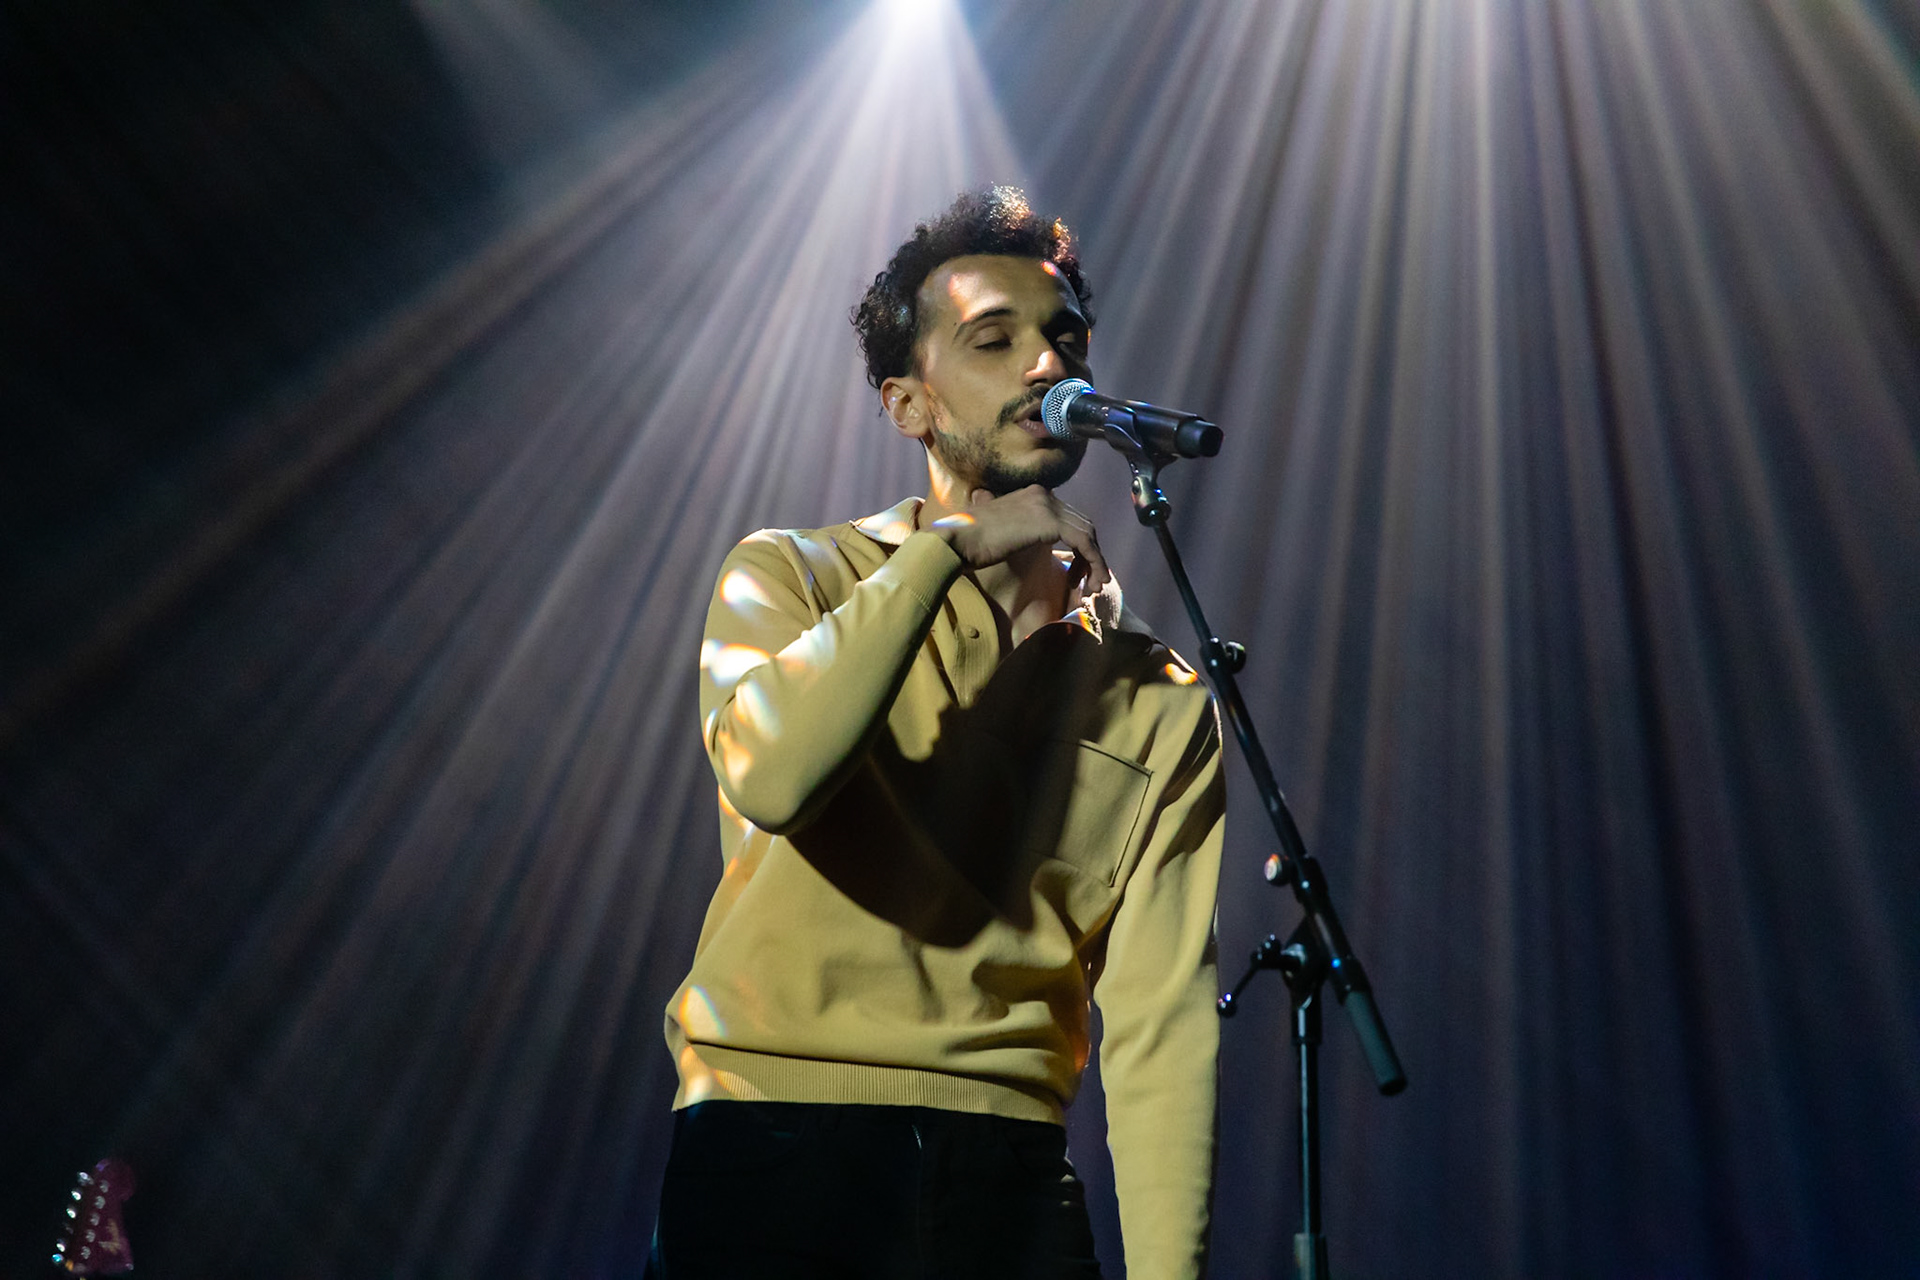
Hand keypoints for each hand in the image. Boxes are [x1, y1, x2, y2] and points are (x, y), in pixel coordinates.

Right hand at [929, 485, 1109, 596]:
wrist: (956, 540)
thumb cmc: (969, 540)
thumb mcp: (997, 528)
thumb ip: (1015, 527)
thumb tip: (1017, 537)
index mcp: (1033, 494)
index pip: (1069, 518)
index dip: (1078, 547)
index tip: (1074, 574)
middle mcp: (1044, 494)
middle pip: (1083, 525)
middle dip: (1090, 556)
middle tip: (1087, 584)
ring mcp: (1048, 506)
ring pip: (1088, 534)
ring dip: (1095, 563)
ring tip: (1091, 589)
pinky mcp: (1050, 522)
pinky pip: (1084, 543)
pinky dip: (1093, 562)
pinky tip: (1091, 582)